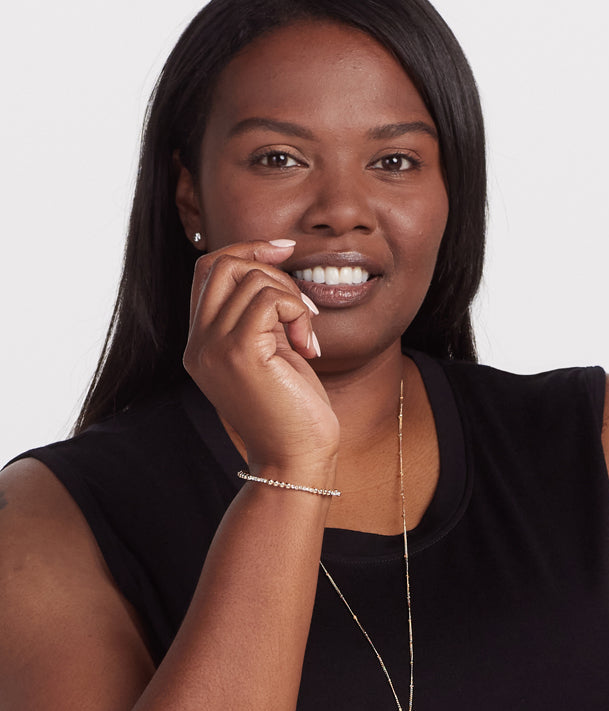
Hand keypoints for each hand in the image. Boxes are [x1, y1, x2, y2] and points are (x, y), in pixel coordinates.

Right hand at [184, 240, 338, 478]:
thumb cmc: (292, 412)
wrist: (296, 460)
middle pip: (221, 263)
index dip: (246, 250)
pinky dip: (298, 312)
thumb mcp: (269, 353)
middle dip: (269, 267)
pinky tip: (309, 348)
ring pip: (251, 279)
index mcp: (200, 345)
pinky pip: (270, 299)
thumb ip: (259, 315)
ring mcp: (213, 349)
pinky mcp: (240, 353)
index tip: (285, 250)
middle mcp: (198, 345)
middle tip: (301, 307)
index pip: (207, 271)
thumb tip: (270, 263)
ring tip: (307, 337)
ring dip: (292, 298)